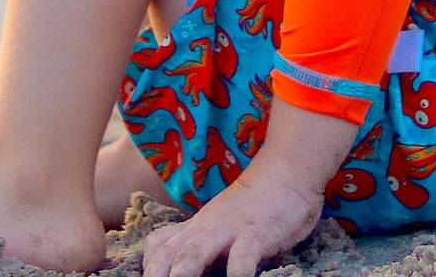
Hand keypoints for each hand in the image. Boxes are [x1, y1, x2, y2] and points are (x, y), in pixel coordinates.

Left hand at [140, 159, 322, 276]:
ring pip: (195, 253)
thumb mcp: (222, 218)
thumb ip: (205, 237)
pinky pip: (243, 258)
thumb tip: (186, 263)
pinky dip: (237, 276)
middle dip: (156, 276)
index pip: (160, 245)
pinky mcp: (257, 233)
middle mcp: (207, 227)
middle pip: (169, 252)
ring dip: (182, 275)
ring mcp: (230, 229)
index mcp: (198, 225)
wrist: (287, 170)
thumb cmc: (256, 202)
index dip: (148, 267)